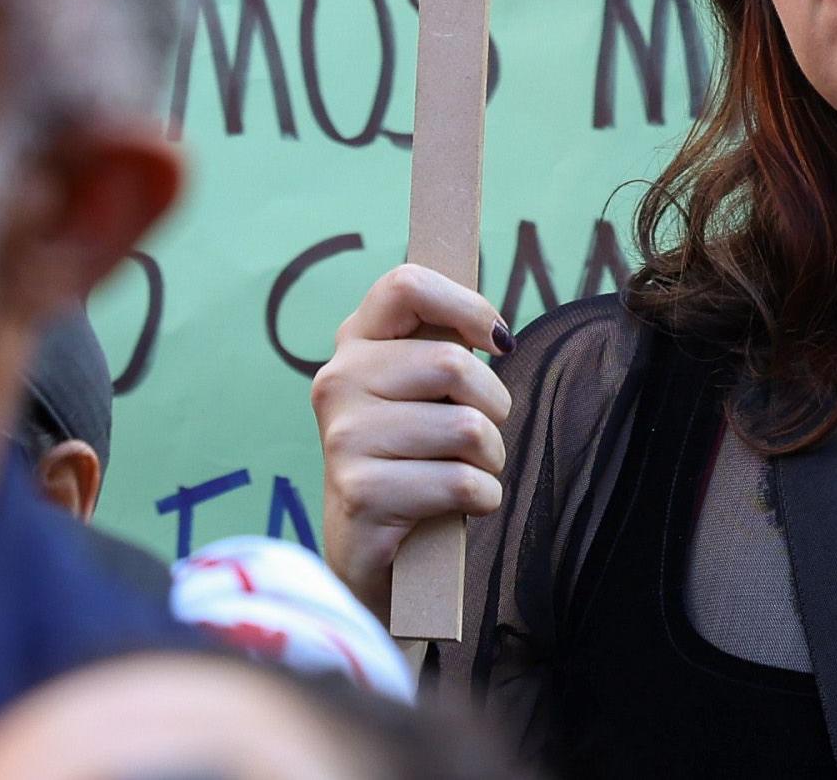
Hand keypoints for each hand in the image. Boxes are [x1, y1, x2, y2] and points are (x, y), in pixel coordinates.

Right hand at [312, 262, 511, 614]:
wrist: (365, 550)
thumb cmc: (408, 459)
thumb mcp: (416, 393)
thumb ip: (440, 350)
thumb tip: (494, 331)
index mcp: (353, 343)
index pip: (405, 285)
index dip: (465, 304)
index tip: (498, 342)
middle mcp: (338, 381)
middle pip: (453, 364)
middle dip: (493, 407)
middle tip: (478, 436)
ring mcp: (344, 437)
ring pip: (467, 429)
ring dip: (490, 460)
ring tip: (464, 472)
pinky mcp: (362, 493)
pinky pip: (463, 483)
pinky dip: (483, 498)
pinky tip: (458, 507)